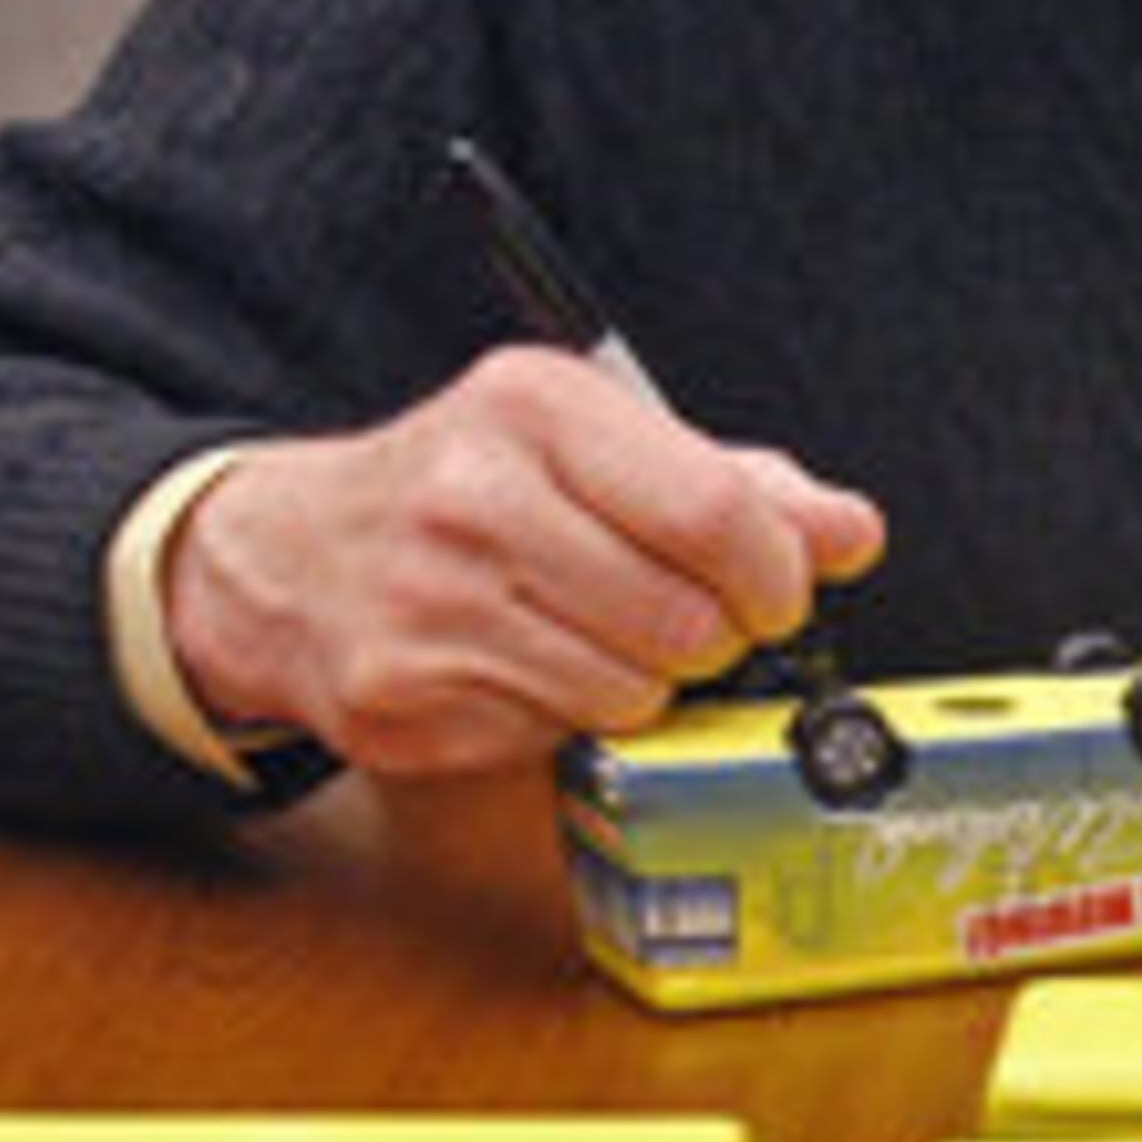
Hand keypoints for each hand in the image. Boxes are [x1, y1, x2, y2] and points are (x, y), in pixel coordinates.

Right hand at [164, 346, 882, 779]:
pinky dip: (563, 718)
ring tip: (587, 637)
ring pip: (629, 692)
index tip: (775, 596)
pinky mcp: (403, 692)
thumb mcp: (597, 446)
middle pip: (686, 619)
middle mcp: (474, 495)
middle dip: (709, 640)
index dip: (776, 578)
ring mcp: (429, 600)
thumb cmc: (469, 494)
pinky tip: (519, 668)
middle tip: (675, 622)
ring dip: (638, 685)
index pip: (718, 513)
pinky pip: (554, 736)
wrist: (291, 557)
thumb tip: (850, 531)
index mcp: (535, 405)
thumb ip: (736, 484)